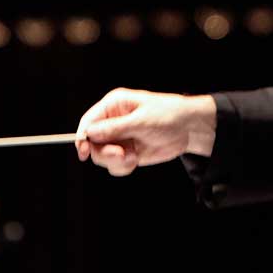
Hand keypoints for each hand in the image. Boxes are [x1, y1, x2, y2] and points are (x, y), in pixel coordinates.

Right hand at [75, 89, 216, 175]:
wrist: (189, 129)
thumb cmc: (168, 115)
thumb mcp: (141, 121)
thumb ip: (115, 128)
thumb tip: (90, 133)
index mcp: (113, 106)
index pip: (88, 122)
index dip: (83, 137)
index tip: (84, 152)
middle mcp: (113, 122)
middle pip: (92, 142)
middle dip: (104, 152)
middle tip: (121, 155)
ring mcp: (120, 138)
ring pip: (102, 156)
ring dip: (115, 161)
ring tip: (132, 157)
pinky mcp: (127, 152)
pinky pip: (115, 165)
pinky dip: (123, 167)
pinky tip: (135, 160)